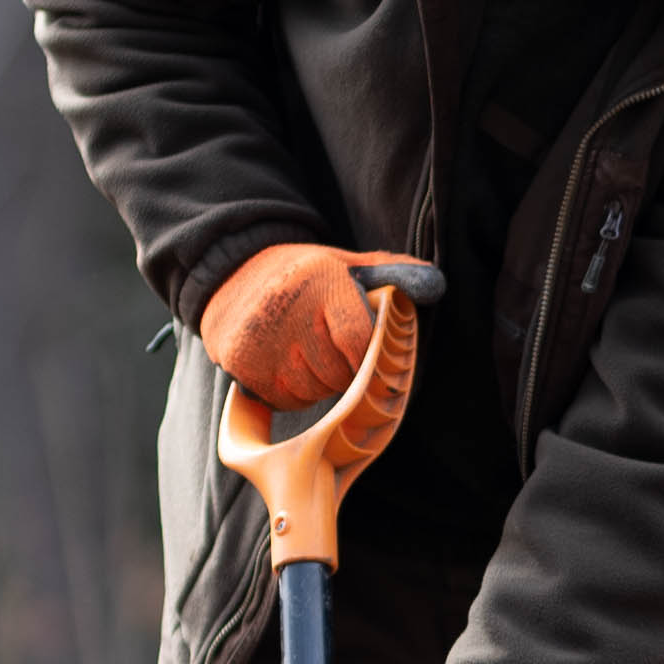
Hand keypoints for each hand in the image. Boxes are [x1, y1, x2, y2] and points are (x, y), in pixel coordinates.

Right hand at [198, 243, 437, 412]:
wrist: (228, 272)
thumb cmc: (302, 275)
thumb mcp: (344, 263)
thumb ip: (389, 274)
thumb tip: (435, 284)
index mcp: (320, 282)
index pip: (360, 341)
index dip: (368, 357)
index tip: (366, 355)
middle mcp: (287, 310)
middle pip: (338, 374)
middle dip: (344, 370)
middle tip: (330, 347)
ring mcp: (260, 340)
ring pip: (313, 392)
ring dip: (318, 383)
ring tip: (305, 351)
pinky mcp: (240, 364)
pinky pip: (285, 400)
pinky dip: (292, 392)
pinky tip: (284, 363)